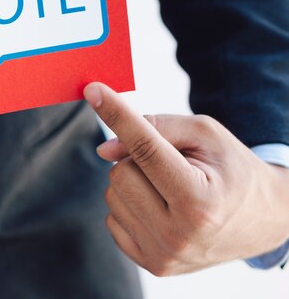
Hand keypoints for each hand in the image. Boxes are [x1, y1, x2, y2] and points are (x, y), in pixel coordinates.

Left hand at [83, 82, 288, 275]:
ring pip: (112, 194)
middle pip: (120, 172)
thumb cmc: (232, 170)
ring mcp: (163, 255)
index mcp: (199, 202)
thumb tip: (104, 149)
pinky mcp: (151, 265)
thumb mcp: (207, 135)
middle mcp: (178, 236)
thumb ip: (156, 129)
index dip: (117, 116)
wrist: (262, 220)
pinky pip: (112, 218)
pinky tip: (161, 208)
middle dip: (138, 159)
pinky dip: (131, 204)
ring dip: (134, 181)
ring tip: (171, 188)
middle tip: (174, 166)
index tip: (93, 90)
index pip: (145, 149)